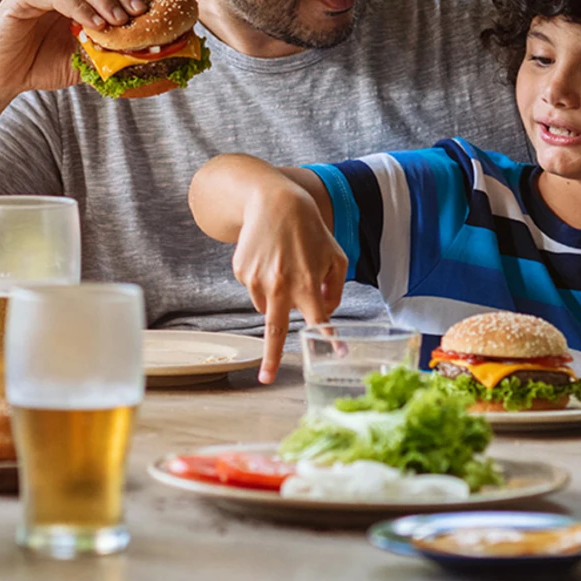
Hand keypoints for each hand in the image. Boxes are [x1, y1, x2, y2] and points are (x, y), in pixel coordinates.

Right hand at [231, 185, 348, 382]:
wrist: (273, 201)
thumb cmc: (310, 229)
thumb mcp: (335, 256)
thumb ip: (334, 288)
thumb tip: (324, 312)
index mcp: (305, 283)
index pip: (319, 320)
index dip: (329, 338)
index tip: (339, 354)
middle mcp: (279, 285)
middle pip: (275, 330)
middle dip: (271, 357)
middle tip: (266, 378)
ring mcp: (256, 279)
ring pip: (266, 305)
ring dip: (276, 299)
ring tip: (284, 266)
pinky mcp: (242, 272)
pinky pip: (254, 289)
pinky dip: (263, 282)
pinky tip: (269, 258)